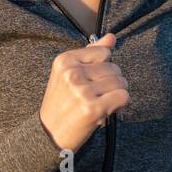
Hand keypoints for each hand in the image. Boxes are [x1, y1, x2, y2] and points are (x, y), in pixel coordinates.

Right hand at [38, 32, 128, 154]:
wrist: (48, 134)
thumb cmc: (61, 103)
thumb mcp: (69, 74)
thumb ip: (91, 53)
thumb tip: (111, 37)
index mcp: (64, 60)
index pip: (104, 52)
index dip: (103, 67)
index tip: (92, 80)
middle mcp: (72, 73)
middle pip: (114, 67)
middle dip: (111, 82)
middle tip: (96, 96)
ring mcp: (82, 91)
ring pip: (121, 82)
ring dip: (116, 94)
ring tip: (100, 103)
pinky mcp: (92, 108)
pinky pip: (123, 97)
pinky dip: (119, 105)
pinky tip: (106, 110)